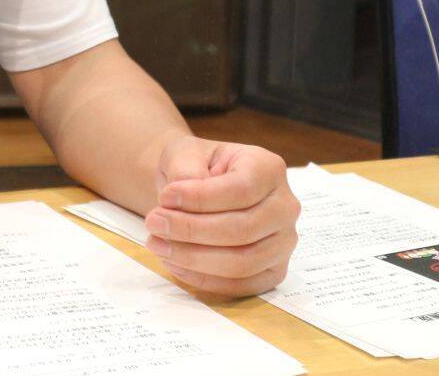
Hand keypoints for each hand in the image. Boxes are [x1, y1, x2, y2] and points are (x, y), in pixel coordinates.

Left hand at [143, 135, 299, 296]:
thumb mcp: (185, 152)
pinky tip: (175, 263)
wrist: (198, 188)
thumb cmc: (196, 167)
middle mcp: (285, 206)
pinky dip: (205, 279)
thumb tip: (180, 195)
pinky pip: (243, 286)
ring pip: (243, 262)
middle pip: (242, 229)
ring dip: (194, 258)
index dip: (200, 198)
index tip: (164, 198)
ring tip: (158, 244)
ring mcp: (284, 242)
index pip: (241, 190)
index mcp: (268, 168)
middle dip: (191, 230)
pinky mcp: (274, 270)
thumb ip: (184, 169)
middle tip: (154, 224)